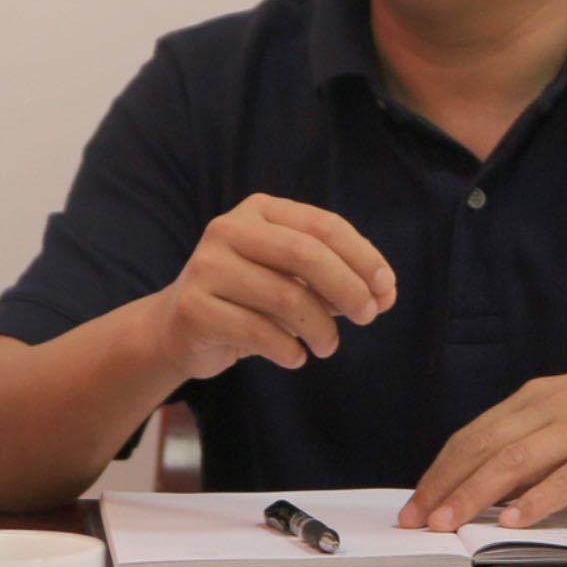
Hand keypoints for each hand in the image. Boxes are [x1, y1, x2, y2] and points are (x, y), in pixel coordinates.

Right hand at [149, 193, 396, 379]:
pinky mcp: (195, 308)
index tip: (385, 288)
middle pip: (305, 253)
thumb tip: (387, 294)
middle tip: (368, 316)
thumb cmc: (250, 298)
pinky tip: (296, 357)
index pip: (323, 225)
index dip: (361, 256)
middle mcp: (230, 229)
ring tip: (327, 345)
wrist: (179, 327)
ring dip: (320, 328)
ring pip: (286, 297)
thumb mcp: (297, 281)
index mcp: (261, 210)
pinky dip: (289, 350)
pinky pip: (259, 332)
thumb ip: (341, 281)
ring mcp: (207, 267)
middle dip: (347, 287)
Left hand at [400, 357, 566, 531]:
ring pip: (516, 458)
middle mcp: (550, 403)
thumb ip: (532, 444)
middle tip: (418, 520)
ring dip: (477, 492)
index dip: (441, 469)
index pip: (473, 434)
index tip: (416, 502)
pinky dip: (539, 496)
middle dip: (446, 484)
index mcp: (535, 397)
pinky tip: (515, 517)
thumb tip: (490, 490)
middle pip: (484, 445)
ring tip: (451, 522)